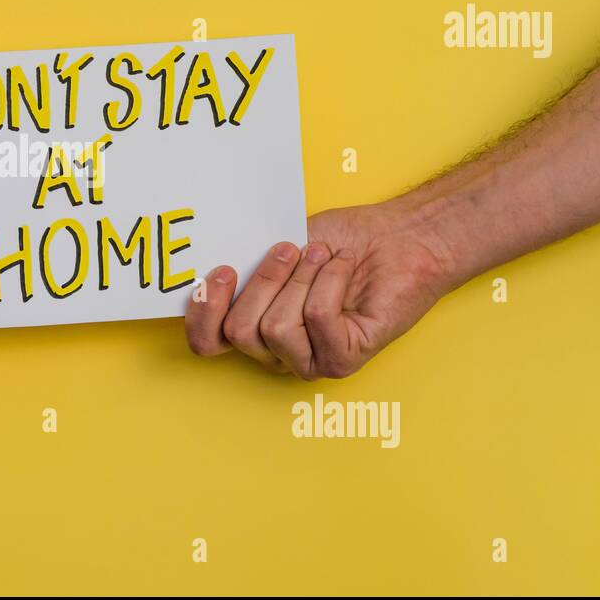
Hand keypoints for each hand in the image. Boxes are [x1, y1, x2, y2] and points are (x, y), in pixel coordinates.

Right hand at [184, 201, 456, 378]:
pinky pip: (316, 319)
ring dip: (301, 279)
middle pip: (239, 331)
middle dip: (264, 279)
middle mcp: (278, 353)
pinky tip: (342, 270)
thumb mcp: (277, 249)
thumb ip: (243, 266)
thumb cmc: (341, 243)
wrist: (397, 239)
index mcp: (254, 328)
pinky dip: (328, 282)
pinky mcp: (343, 359)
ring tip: (323, 260)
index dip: (203, 311)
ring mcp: (310, 361)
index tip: (221, 271)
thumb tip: (206, 268)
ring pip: (275, 327)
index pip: (206, 343)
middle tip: (291, 251)